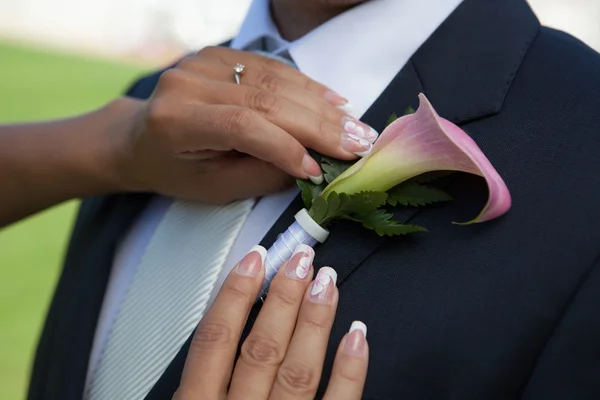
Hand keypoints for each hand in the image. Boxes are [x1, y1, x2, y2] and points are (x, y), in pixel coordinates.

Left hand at [111, 46, 377, 202]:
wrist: (140, 137)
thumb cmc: (175, 170)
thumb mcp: (214, 188)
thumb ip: (261, 174)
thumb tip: (313, 165)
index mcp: (176, 120)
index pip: (243, 125)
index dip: (287, 145)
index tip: (320, 169)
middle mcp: (188, 83)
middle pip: (265, 98)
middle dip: (318, 124)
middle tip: (358, 143)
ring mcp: (204, 62)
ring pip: (275, 79)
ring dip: (321, 104)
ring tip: (355, 126)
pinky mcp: (221, 55)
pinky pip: (272, 68)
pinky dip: (306, 86)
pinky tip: (334, 100)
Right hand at [174, 245, 368, 399]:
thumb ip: (199, 381)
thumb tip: (220, 326)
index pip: (216, 340)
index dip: (235, 294)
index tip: (255, 258)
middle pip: (262, 346)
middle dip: (284, 296)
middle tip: (302, 258)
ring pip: (298, 369)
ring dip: (315, 320)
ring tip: (327, 280)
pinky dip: (350, 369)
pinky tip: (357, 334)